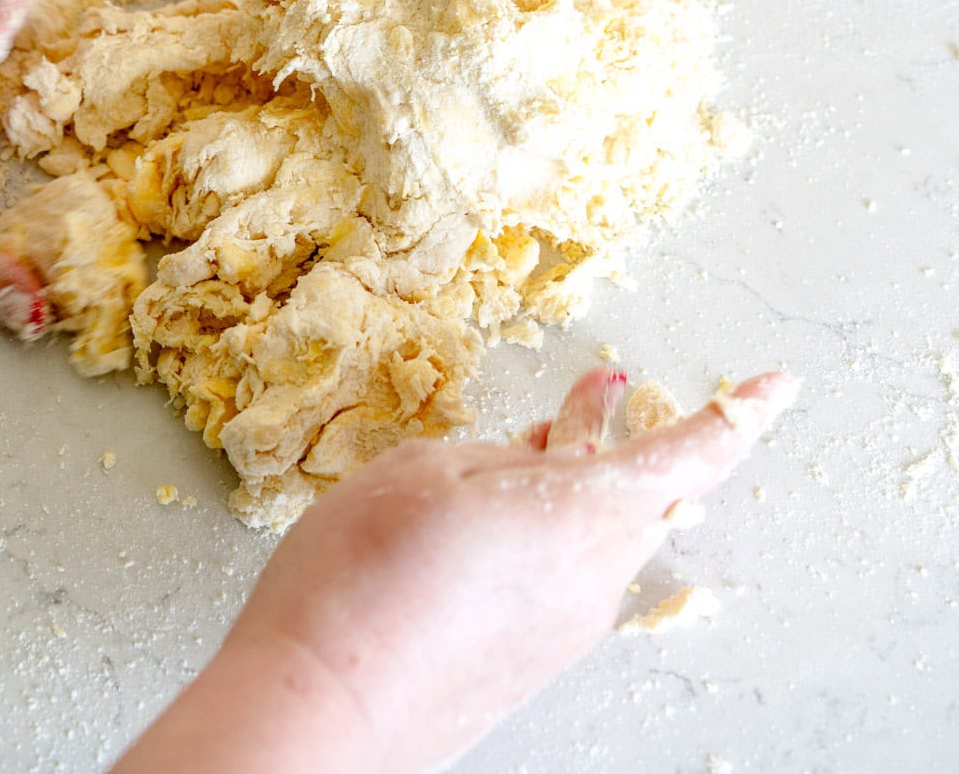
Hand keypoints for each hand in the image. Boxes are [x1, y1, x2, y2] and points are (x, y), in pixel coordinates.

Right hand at [120, 366, 797, 773]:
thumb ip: (507, 454)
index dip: (740, 414)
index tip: (778, 387)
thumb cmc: (366, 576)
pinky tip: (498, 519)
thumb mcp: (429, 471)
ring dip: (578, 483)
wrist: (321, 711)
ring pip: (599, 533)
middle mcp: (593, 574)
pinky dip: (551, 531)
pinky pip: (567, 575)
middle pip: (638, 490)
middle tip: (603, 388)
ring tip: (529, 446)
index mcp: (583, 512)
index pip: (690, 455)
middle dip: (619, 436)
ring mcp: (565, 626)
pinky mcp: (533, 659)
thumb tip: (550, 451)